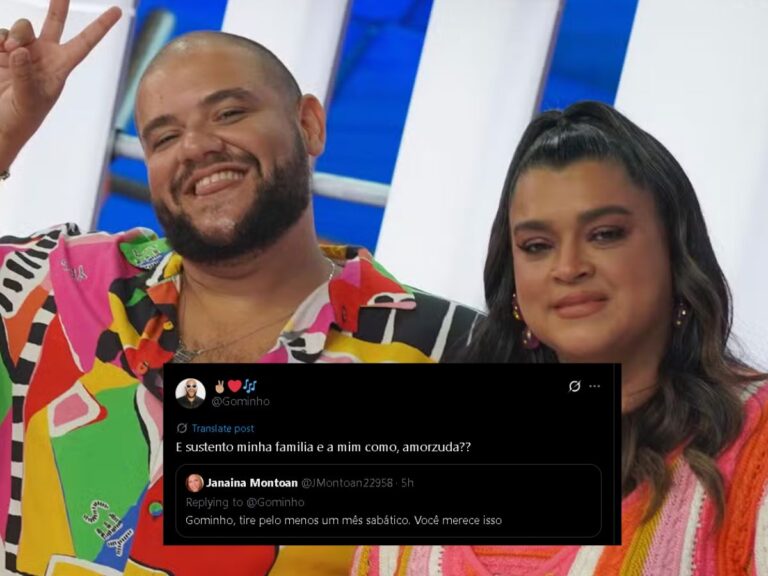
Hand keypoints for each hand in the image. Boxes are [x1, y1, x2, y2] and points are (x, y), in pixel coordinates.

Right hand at [0, 0, 120, 166]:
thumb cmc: (20, 120)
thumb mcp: (27, 100)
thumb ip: (26, 74)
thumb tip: (22, 50)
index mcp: (61, 68)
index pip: (84, 43)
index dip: (100, 26)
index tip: (117, 11)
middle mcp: (44, 56)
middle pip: (55, 23)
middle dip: (58, 5)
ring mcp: (22, 52)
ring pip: (22, 27)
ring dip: (15, 34)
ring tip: (10, 53)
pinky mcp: (2, 53)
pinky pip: (1, 34)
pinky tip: (1, 53)